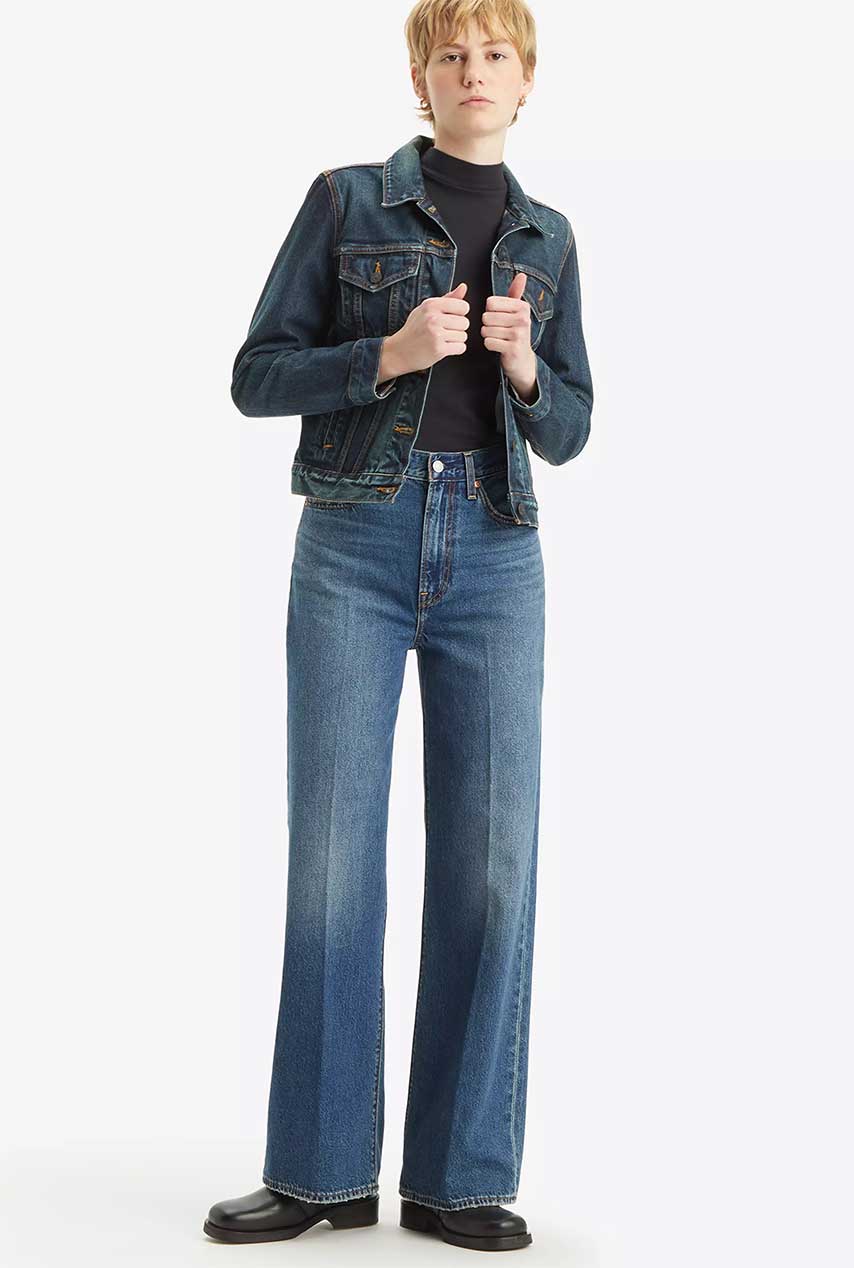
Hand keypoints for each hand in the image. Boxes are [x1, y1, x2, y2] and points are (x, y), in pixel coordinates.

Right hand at [378, 283, 469, 379]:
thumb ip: (447, 298)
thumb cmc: (415, 329)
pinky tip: (444, 347)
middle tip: (444, 331)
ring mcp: (436, 334)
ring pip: (464, 336)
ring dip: (456, 340)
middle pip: (465, 322)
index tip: (451, 318)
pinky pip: (461, 348)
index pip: (463, 306)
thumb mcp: (427, 309)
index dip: (460, 314)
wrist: (399, 351)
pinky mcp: (439, 349)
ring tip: (442, 340)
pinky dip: (455, 349)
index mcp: (431, 305)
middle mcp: (433, 318)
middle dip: (458, 328)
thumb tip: (463, 287)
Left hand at [482, 271, 537, 400]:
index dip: (489, 312)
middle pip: (486, 317)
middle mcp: (523, 319)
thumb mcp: (517, 312)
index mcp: (522, 307)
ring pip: (486, 330)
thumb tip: (522, 275)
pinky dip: (489, 345)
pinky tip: (498, 347)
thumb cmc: (515, 332)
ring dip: (488, 336)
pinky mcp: (513, 348)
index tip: (499, 318)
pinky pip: (488, 342)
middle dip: (487, 325)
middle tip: (498, 331)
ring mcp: (519, 334)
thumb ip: (516, 293)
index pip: (490, 303)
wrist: (522, 360)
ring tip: (499, 339)